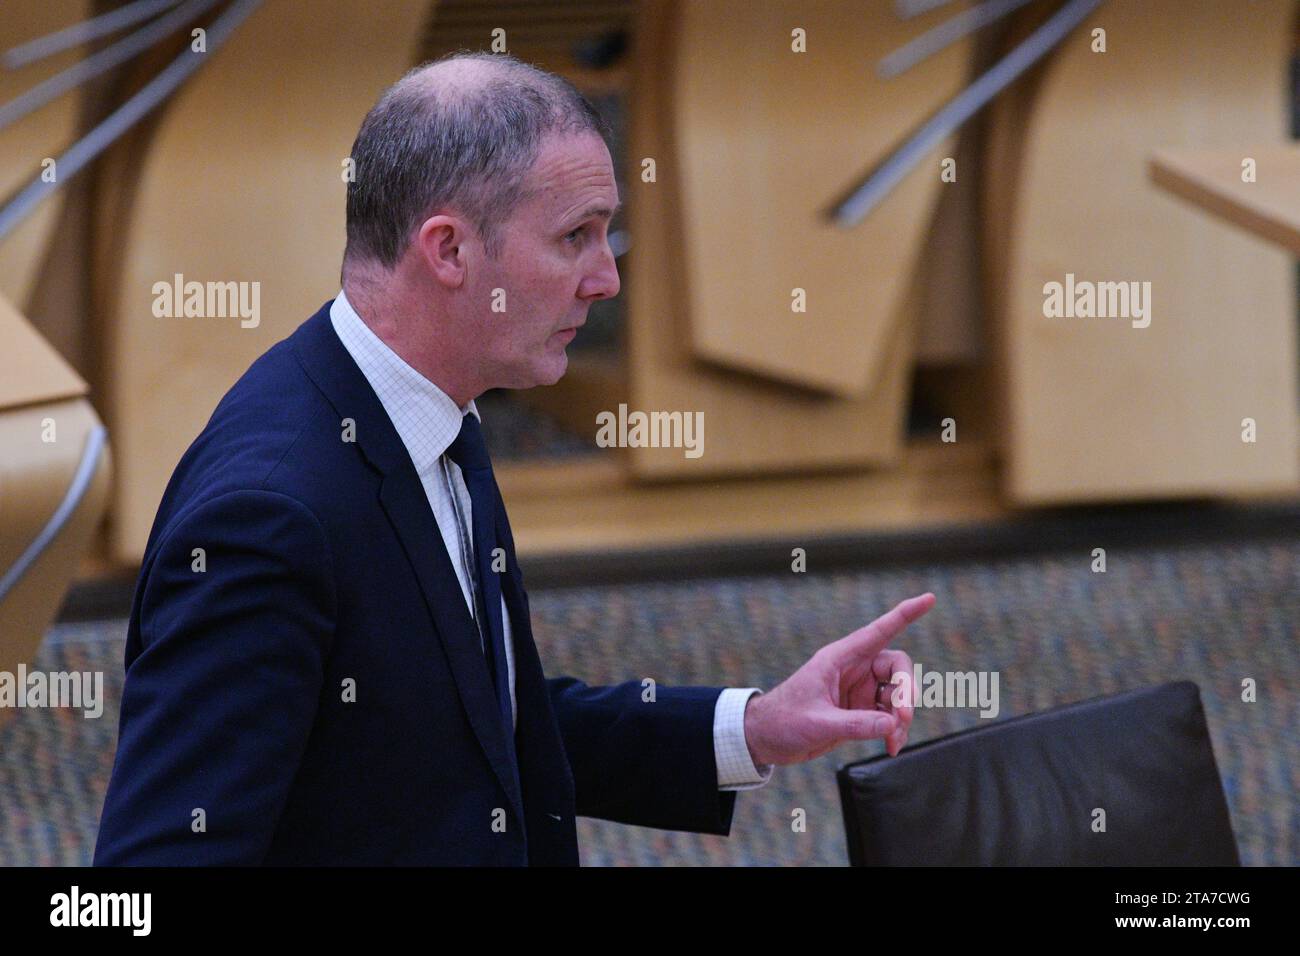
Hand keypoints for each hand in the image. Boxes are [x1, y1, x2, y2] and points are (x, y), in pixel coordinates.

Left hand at [743, 593, 934, 764]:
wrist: (764, 739)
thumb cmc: (782, 721)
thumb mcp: (817, 723)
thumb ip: (855, 725)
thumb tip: (891, 724)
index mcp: (839, 658)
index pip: (880, 630)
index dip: (905, 614)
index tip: (930, 599)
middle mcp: (853, 669)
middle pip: (897, 667)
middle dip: (906, 692)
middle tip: (902, 718)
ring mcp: (858, 690)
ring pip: (897, 695)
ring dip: (901, 717)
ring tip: (893, 741)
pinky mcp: (859, 711)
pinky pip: (888, 716)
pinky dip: (894, 730)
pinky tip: (890, 746)